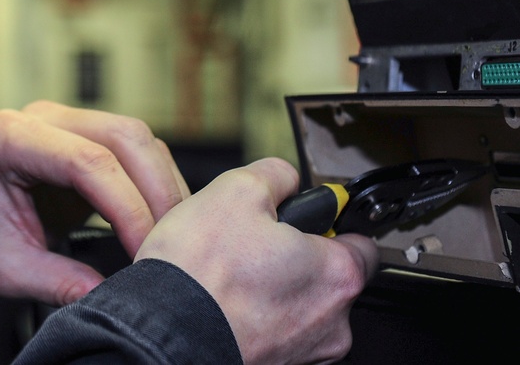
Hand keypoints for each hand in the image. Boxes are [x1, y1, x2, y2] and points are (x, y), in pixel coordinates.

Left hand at [0, 100, 188, 305]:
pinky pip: (135, 151)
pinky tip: (161, 224)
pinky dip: (155, 184)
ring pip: (138, 139)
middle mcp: (43, 118)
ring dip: (162, 187)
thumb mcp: (3, 269)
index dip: (127, 207)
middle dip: (156, 193)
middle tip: (171, 248)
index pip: (87, 162)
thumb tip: (109, 297)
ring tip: (171, 241)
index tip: (145, 253)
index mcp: (10, 139)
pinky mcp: (86, 137)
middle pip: (124, 137)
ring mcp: (67, 122)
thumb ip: (55, 282)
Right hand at [136, 157, 378, 364]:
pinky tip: (224, 300)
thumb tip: (285, 178)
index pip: (361, 241)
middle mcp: (333, 322)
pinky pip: (276, 330)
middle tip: (254, 242)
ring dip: (274, 288)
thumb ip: (276, 175)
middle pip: (328, 276)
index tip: (305, 218)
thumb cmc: (199, 273)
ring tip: (232, 273)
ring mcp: (304, 352)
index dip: (329, 222)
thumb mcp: (236, 189)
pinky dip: (255, 315)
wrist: (161, 331)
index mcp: (336, 275)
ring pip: (300, 305)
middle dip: (295, 256)